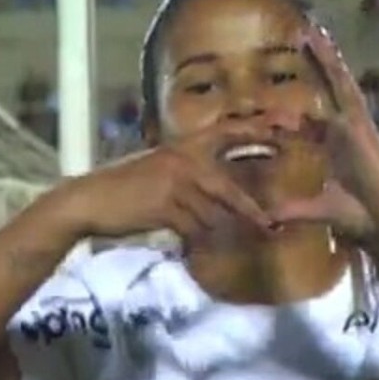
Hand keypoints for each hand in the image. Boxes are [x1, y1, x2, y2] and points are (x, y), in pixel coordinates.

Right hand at [61, 119, 275, 240]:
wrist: (90, 200)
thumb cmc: (126, 187)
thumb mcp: (160, 169)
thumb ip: (190, 174)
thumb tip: (220, 190)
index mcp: (185, 146)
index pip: (229, 132)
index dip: (259, 129)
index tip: (289, 126)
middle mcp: (184, 160)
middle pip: (228, 190)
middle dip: (252, 212)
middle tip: (273, 227)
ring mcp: (175, 183)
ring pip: (213, 215)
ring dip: (221, 236)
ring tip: (227, 250)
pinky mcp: (165, 206)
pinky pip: (194, 230)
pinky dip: (198, 244)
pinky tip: (196, 252)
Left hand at [268, 26, 378, 240]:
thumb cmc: (365, 216)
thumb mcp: (320, 210)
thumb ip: (294, 209)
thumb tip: (269, 217)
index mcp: (336, 152)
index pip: (308, 129)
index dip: (289, 122)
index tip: (270, 117)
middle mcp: (344, 132)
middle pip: (323, 95)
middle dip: (312, 72)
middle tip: (298, 46)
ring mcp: (354, 124)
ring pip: (336, 83)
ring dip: (323, 58)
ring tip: (309, 31)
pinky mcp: (360, 122)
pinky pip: (344, 87)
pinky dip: (334, 66)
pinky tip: (323, 44)